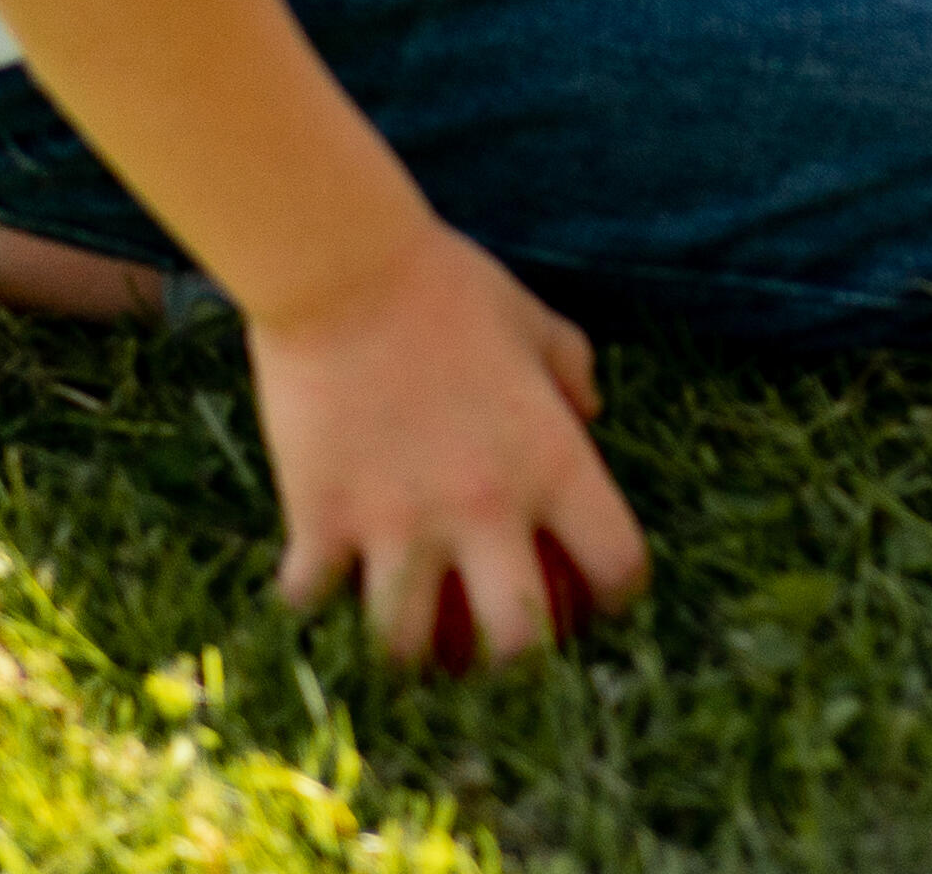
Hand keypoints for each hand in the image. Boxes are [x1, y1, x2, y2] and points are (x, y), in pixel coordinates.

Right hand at [251, 217, 652, 673]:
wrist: (343, 268)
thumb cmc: (448, 285)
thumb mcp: (535, 321)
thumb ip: (574, 370)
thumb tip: (592, 410)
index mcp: (553, 463)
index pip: (619, 566)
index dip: (616, 595)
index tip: (596, 598)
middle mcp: (483, 509)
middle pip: (519, 644)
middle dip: (514, 662)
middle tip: (495, 646)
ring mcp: (397, 524)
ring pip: (406, 648)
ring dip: (407, 648)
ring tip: (404, 632)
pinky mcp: (320, 520)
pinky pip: (313, 602)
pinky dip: (313, 602)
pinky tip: (316, 583)